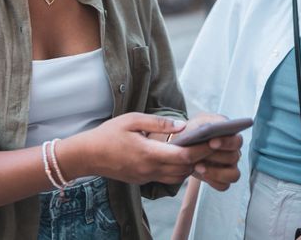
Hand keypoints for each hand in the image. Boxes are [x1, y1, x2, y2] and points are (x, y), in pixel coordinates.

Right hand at [60, 112, 217, 184]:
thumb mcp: (131, 120)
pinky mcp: (143, 180)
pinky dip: (178, 170)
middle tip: (211, 144)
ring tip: (197, 150)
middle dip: (200, 158)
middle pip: (185, 169)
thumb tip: (182, 126)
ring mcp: (147, 177)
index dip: (201, 150)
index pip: (183, 157)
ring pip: (178, 177)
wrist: (88, 155)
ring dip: (190, 165)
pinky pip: (167, 178)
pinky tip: (178, 157)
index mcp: (148, 153)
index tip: (212, 140)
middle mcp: (150, 169)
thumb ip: (158, 123)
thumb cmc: (107, 135)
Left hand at [176, 113, 241, 190]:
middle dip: (217, 156)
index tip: (212, 141)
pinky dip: (213, 181)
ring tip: (198, 166)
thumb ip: (200, 123)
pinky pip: (224, 185)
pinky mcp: (222, 179)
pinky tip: (201, 174)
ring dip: (216, 172)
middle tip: (201, 154)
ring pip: (233, 175)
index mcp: (231, 136)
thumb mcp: (196, 122)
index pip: (237, 140)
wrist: (185, 145)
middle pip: (234, 157)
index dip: (226, 142)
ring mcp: (230, 167)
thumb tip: (198, 128)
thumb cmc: (194, 131)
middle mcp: (234, 152)